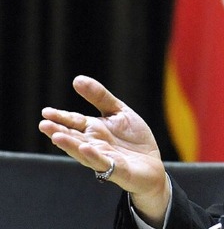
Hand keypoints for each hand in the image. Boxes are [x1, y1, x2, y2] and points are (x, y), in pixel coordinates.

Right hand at [39, 75, 169, 225]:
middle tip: (43, 124)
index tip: (46, 112)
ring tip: (57, 137)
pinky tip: (86, 148)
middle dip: (59, 132)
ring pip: (84, 152)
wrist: (153, 164)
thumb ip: (100, 97)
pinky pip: (104, 163)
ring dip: (70, 145)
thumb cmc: (133, 139)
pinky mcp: (118, 170)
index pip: (74, 122)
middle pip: (74, 138)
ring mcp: (105, 158)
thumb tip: (77, 79)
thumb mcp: (119, 112)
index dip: (61, 117)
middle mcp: (95, 145)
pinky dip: (94, 156)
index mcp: (94, 130)